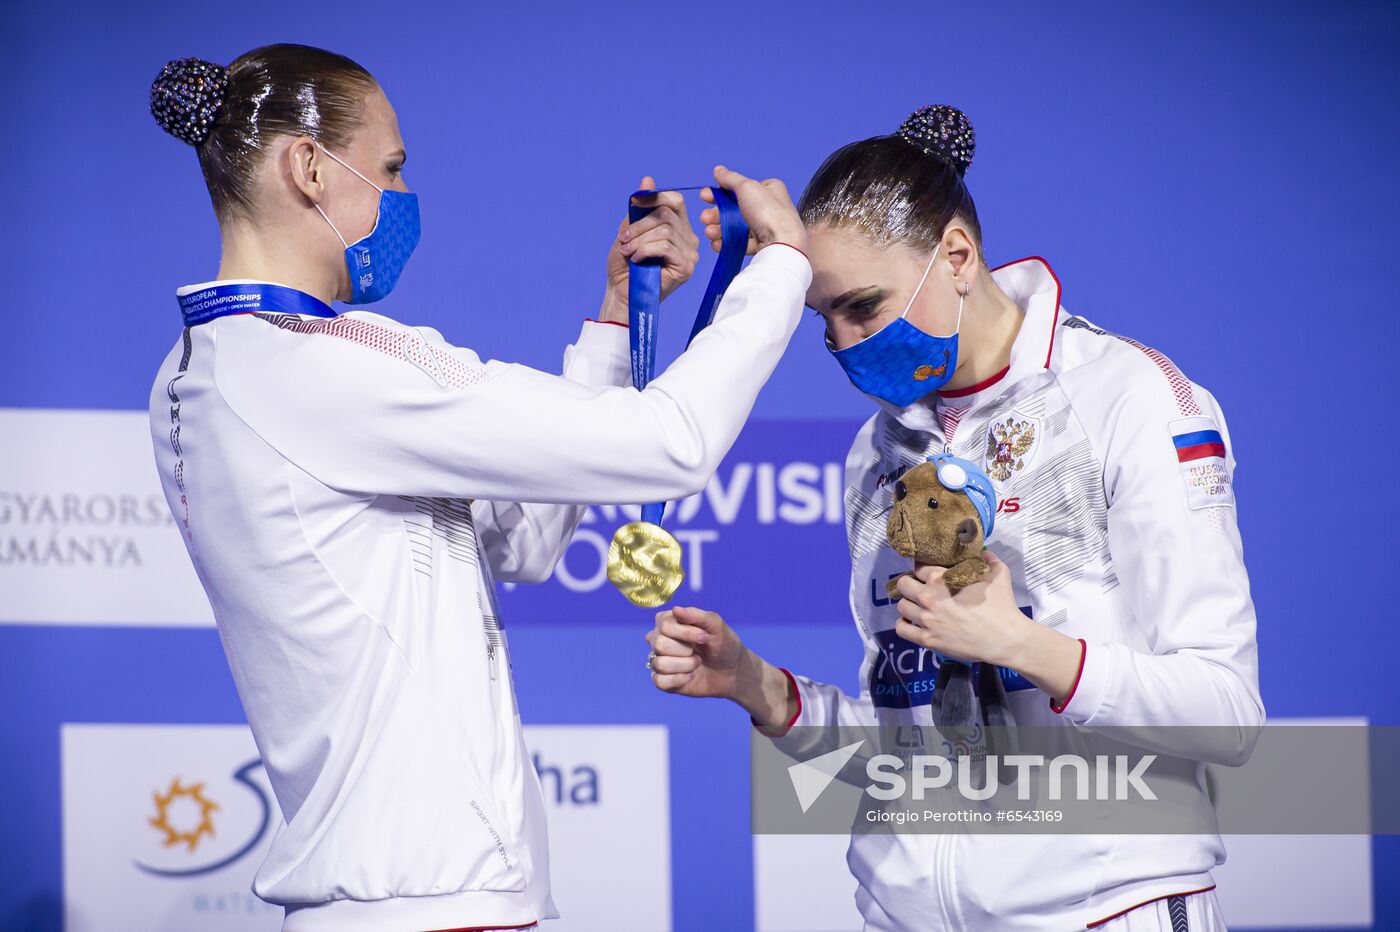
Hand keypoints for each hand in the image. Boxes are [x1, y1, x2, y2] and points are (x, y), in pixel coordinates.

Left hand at [601, 176, 699, 321]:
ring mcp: (690, 253)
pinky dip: (646, 250)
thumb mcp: (629, 230)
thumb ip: (640, 208)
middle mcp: (689, 238)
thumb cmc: (626, 265)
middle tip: (623, 240)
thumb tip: (648, 179)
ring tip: (628, 252)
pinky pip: (666, 246)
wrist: (622, 293)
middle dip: (639, 225)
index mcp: (678, 227)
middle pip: (666, 214)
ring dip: (639, 239)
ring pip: (665, 230)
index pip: (675, 201)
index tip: (633, 204)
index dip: (654, 198)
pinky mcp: (687, 267)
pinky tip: (638, 260)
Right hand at [645, 605, 796, 728]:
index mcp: (672, 621)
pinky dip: (677, 680)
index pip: (662, 621)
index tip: (704, 636)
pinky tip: (691, 677)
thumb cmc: (727, 645)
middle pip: (656, 642)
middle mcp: (662, 639)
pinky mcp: (665, 681)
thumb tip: (677, 609)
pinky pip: (659, 680)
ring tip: (696, 666)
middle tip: (701, 653)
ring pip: (657, 662)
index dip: (684, 630)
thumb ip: (698, 615)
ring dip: (681, 665)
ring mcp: (662, 660)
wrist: (735, 672)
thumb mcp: (718, 626)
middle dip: (683, 649)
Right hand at [698, 165, 806, 256]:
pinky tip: (717, 244)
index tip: (705, 196)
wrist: (783, 244)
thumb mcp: (747, 187)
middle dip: (717, 214)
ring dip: (719, 229)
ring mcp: (766, 227)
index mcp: (769, 190)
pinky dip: (728, 243)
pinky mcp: (763, 244)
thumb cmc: (769, 213)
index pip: (741, 188)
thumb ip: (730, 179)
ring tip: (709, 232)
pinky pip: (742, 243)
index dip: (722, 192)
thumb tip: (718, 170)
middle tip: (704, 217)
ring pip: (737, 227)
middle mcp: (769, 207)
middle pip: (735, 209)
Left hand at [893, 551, 1083, 703]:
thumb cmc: (1002, 605)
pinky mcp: (927, 639)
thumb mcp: (999, 574)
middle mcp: (928, 597)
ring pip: (901, 605)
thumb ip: (989, 559)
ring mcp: (926, 619)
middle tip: (918, 588)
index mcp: (941, 579)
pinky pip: (901, 629)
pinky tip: (911, 622)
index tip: (926, 573)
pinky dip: (903, 624)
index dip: (921, 568)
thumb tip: (983, 551)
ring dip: (907, 603)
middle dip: (909, 583)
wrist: (1004, 638)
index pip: (918, 566)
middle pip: (903, 584)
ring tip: (916, 605)